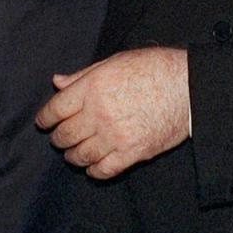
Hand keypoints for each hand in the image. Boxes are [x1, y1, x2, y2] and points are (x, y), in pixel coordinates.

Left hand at [35, 47, 189, 179]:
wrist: (188, 87)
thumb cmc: (153, 68)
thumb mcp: (115, 61)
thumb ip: (83, 75)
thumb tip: (58, 82)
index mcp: (93, 87)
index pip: (55, 109)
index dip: (44, 118)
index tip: (43, 122)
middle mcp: (100, 113)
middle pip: (64, 135)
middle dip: (58, 137)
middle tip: (60, 136)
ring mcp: (115, 136)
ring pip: (79, 155)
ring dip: (73, 155)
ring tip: (75, 152)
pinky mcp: (132, 153)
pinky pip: (103, 170)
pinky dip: (93, 170)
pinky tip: (93, 165)